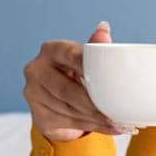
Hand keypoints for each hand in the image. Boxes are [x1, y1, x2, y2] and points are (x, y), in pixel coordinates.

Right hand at [22, 21, 130, 140]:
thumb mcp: (86, 58)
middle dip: (95, 104)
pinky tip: (110, 127)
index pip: (71, 56)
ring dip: (98, 119)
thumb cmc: (77, 72)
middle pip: (68, 90)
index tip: (107, 79)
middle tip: (118, 113)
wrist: (58, 97)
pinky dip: (94, 127)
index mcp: (51, 49)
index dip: (89, 68)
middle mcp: (36, 70)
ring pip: (70, 110)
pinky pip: (69, 123)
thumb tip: (103, 28)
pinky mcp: (38, 116)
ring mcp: (33, 94)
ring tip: (121, 123)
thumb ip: (95, 47)